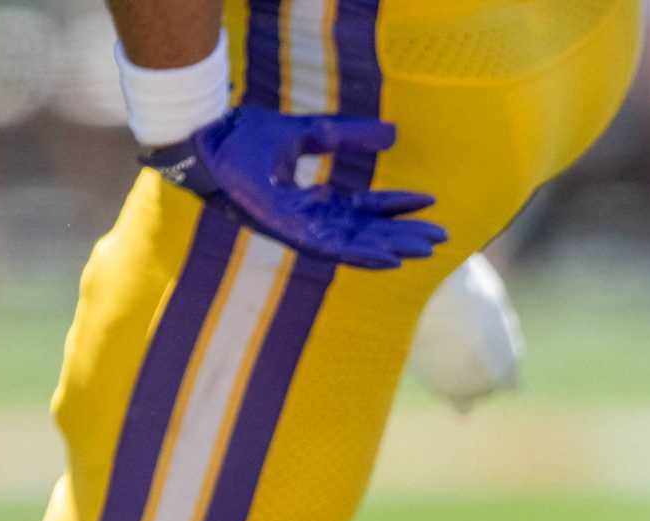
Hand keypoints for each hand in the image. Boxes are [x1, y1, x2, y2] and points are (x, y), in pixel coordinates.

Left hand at [142, 106, 446, 269]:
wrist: (208, 140)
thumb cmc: (243, 137)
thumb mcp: (307, 133)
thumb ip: (346, 136)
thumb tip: (391, 133)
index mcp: (314, 199)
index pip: (365, 209)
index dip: (397, 207)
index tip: (430, 203)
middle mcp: (310, 219)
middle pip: (367, 232)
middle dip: (404, 236)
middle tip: (441, 240)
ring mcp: (298, 229)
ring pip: (355, 245)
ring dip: (391, 249)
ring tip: (423, 252)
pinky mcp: (287, 232)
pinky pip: (332, 249)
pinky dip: (362, 255)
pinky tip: (388, 258)